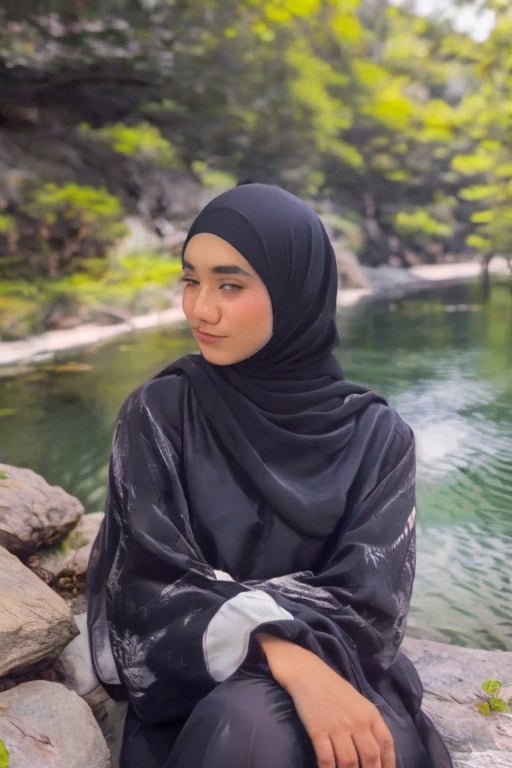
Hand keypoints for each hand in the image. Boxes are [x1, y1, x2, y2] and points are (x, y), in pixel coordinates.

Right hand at [256, 633, 394, 767]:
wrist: (308, 673)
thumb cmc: (334, 689)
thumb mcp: (358, 703)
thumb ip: (369, 725)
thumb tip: (377, 753)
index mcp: (370, 714)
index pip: (386, 744)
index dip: (389, 764)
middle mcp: (357, 721)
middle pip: (370, 758)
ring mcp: (337, 726)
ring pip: (349, 763)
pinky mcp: (318, 730)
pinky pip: (326, 760)